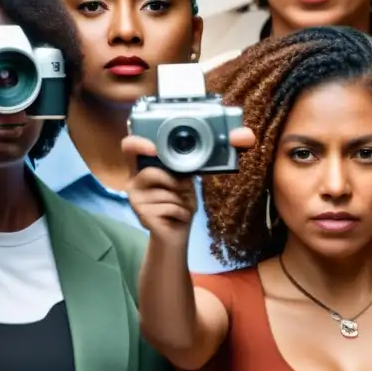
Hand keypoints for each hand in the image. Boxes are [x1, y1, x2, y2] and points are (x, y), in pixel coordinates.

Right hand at [123, 128, 255, 244]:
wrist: (175, 233)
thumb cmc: (181, 202)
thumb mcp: (187, 179)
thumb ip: (193, 163)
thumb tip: (241, 137)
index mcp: (141, 168)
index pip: (129, 147)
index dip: (138, 143)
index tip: (153, 149)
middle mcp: (133, 181)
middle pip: (152, 172)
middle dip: (176, 182)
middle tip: (181, 190)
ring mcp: (135, 199)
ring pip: (167, 192)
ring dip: (183, 200)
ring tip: (179, 206)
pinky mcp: (142, 214)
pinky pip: (172, 207)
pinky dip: (183, 212)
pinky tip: (178, 217)